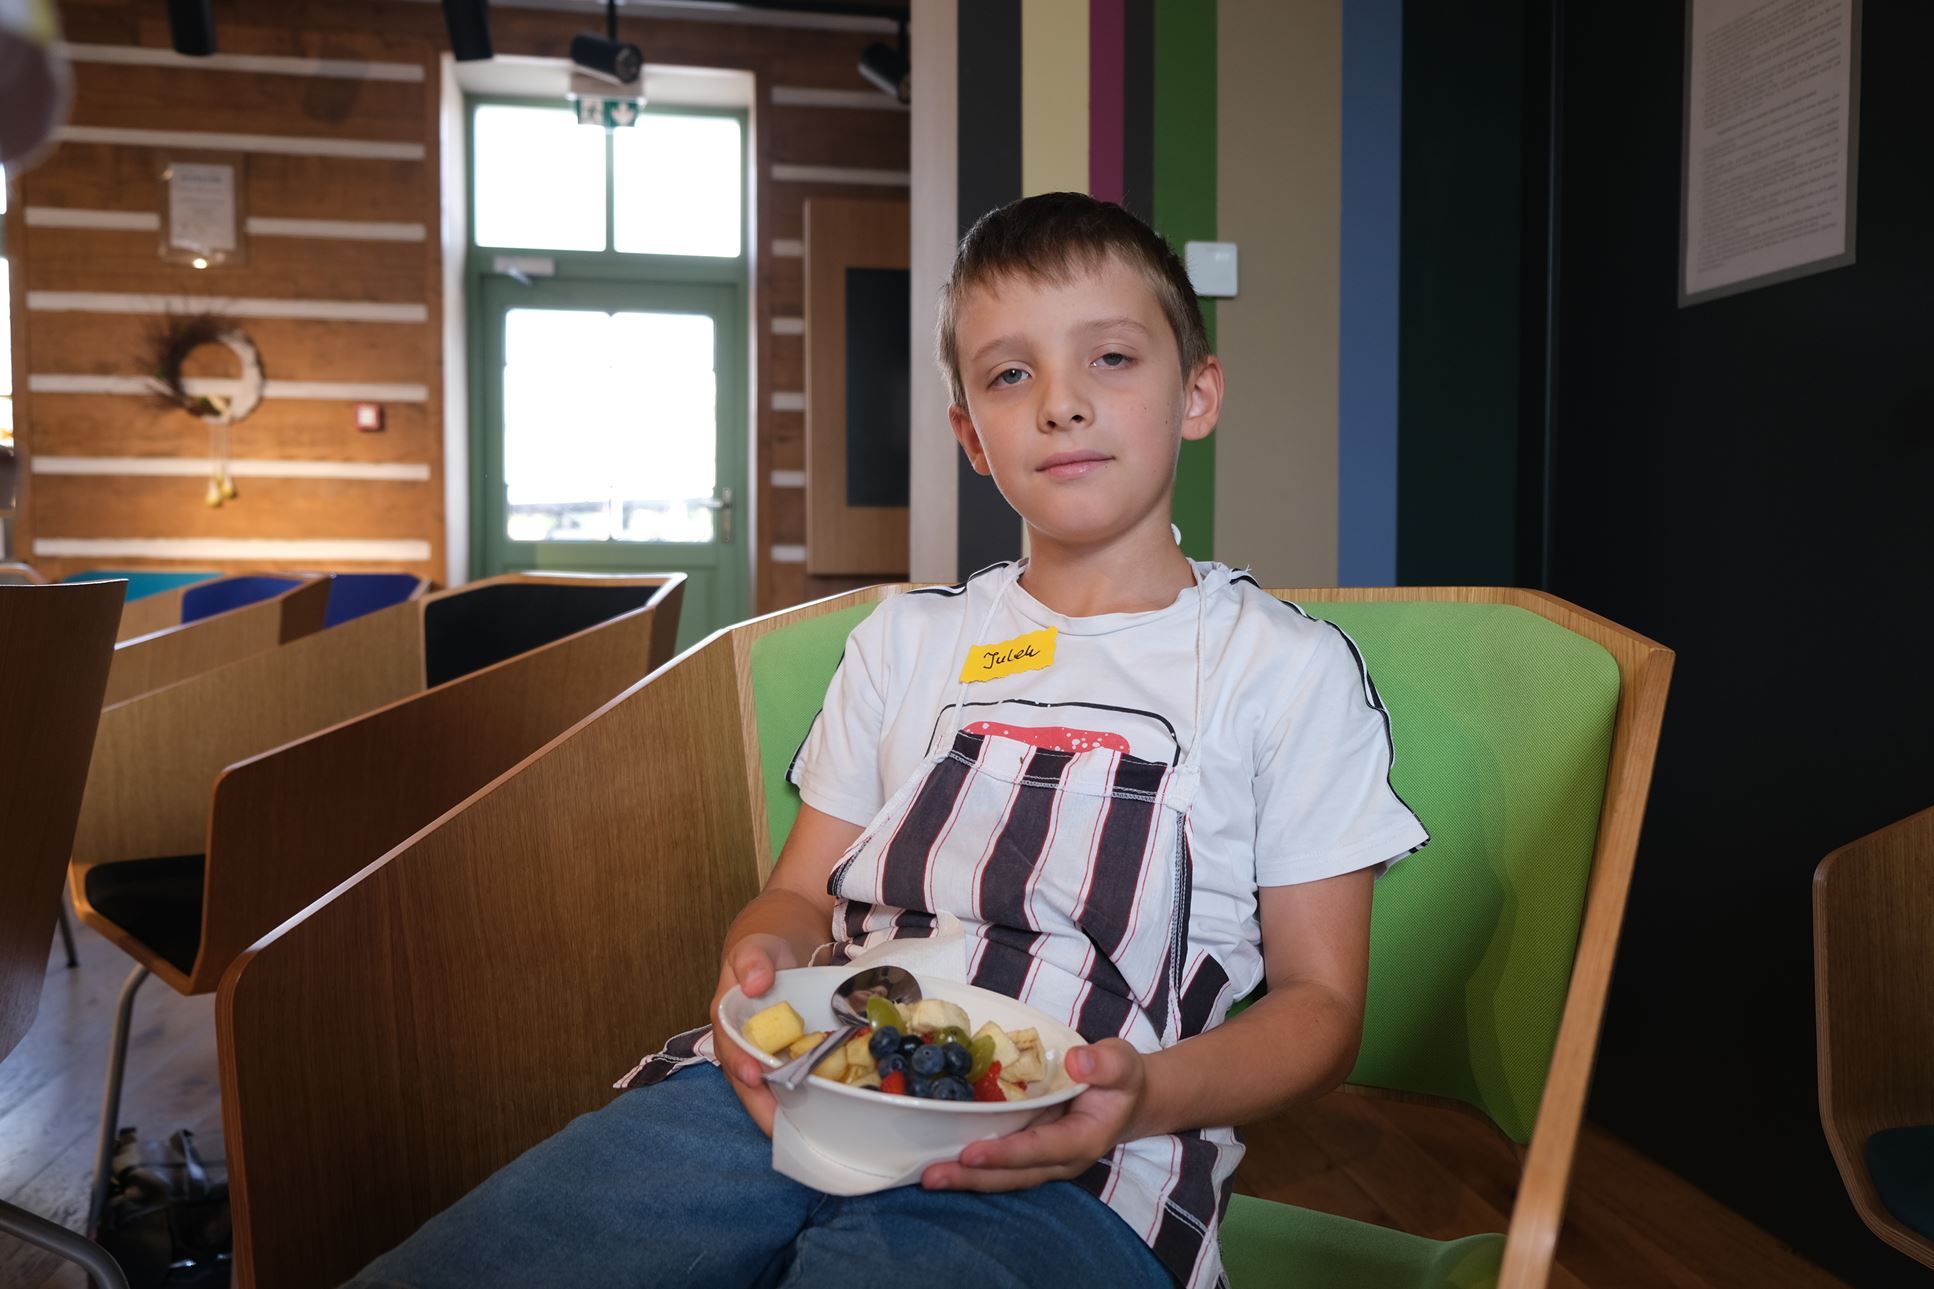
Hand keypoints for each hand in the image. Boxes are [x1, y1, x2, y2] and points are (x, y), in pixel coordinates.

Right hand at [711, 933, 796, 1136]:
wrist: (784, 937)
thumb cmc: (765, 941)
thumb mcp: (757, 943)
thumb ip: (752, 959)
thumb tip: (752, 983)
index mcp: (727, 1017)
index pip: (729, 1047)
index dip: (741, 1065)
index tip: (755, 1078)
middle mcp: (742, 1041)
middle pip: (747, 1080)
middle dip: (763, 1106)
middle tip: (783, 1128)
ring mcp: (765, 1050)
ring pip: (769, 1086)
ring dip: (784, 1108)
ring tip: (807, 1130)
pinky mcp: (788, 1053)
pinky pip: (792, 1077)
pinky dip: (804, 1093)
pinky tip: (824, 1109)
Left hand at [919, 1039, 1148, 1191]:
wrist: (1127, 1100)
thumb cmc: (1122, 1080)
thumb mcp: (1122, 1063)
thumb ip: (1105, 1064)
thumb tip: (1076, 1062)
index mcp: (1083, 1140)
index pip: (1041, 1150)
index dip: (1006, 1153)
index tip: (972, 1153)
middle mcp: (1060, 1159)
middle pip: (1014, 1175)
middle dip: (973, 1177)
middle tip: (931, 1176)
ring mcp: (1043, 1160)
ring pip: (1003, 1176)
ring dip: (966, 1178)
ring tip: (927, 1177)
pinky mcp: (1030, 1153)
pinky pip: (1000, 1165)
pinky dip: (972, 1166)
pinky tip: (941, 1161)